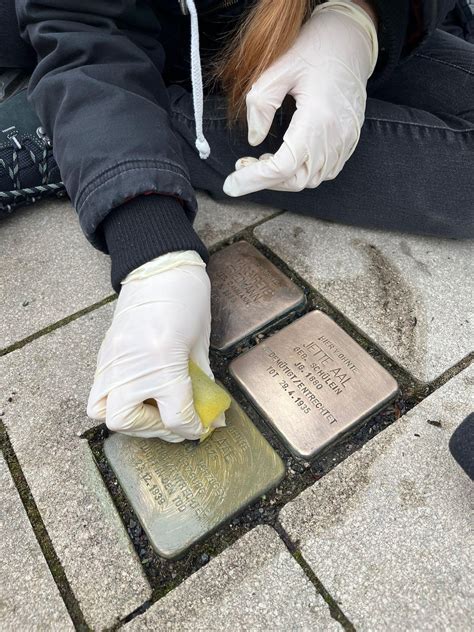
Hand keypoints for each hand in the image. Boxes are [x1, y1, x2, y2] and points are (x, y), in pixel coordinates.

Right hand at [87, 251, 224, 441]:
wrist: (158, 269)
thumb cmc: (187, 301)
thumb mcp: (200, 345)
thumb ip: (201, 384)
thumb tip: (210, 414)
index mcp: (163, 363)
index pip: (175, 416)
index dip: (192, 428)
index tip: (200, 428)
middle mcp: (130, 367)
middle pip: (128, 421)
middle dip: (155, 428)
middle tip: (175, 421)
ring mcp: (111, 361)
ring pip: (103, 411)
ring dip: (131, 420)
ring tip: (153, 411)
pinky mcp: (102, 356)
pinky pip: (98, 392)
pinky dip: (117, 402)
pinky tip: (140, 395)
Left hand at [223, 0, 377, 196]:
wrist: (353, 38)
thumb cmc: (317, 47)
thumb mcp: (278, 67)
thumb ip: (260, 105)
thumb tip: (254, 139)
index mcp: (317, 119)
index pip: (282, 167)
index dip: (254, 180)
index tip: (231, 185)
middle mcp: (336, 136)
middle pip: (297, 179)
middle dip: (266, 180)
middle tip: (243, 165)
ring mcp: (346, 140)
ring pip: (311, 179)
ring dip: (284, 177)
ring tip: (262, 160)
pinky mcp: (350, 140)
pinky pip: (326, 170)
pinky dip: (302, 171)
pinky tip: (287, 156)